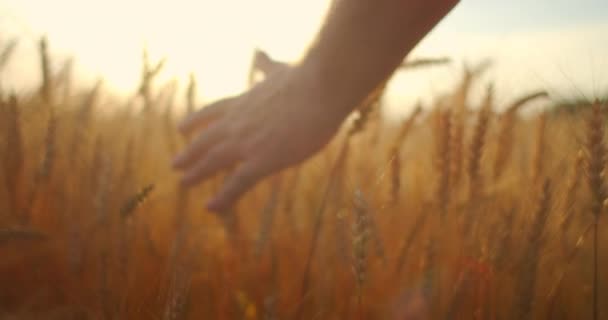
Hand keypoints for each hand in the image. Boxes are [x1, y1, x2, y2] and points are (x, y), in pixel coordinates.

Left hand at [172, 65, 345, 211]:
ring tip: (183, 183)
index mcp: (244, 102)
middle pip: (206, 140)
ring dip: (196, 173)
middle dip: (190, 153)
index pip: (213, 112)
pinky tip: (211, 208)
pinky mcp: (263, 160)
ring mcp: (247, 142)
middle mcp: (238, 122)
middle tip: (175, 164)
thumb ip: (266, 65)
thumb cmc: (305, 78)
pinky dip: (222, 197)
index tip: (181, 129)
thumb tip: (259, 51)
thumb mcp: (279, 68)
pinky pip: (237, 183)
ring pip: (213, 161)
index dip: (196, 122)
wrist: (319, 88)